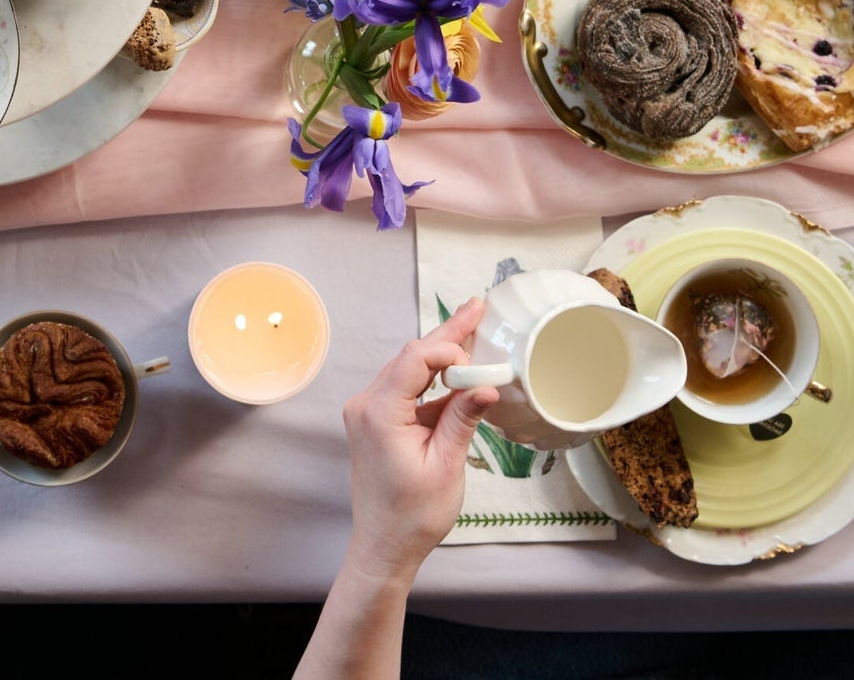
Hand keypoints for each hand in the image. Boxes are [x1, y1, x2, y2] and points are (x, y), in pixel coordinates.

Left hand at [338, 296, 498, 584]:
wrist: (384, 546)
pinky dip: (434, 381)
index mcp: (379, 412)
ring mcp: (368, 411)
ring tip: (473, 326)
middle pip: (411, 357)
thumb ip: (463, 419)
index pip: (416, 359)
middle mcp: (366, 404)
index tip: (480, 364)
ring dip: (442, 356)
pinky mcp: (376, 420)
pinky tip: (460, 370)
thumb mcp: (446, 465)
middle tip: (477, 307)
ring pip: (409, 370)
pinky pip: (407, 389)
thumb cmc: (412, 515)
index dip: (450, 350)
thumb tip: (486, 384)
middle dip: (448, 335)